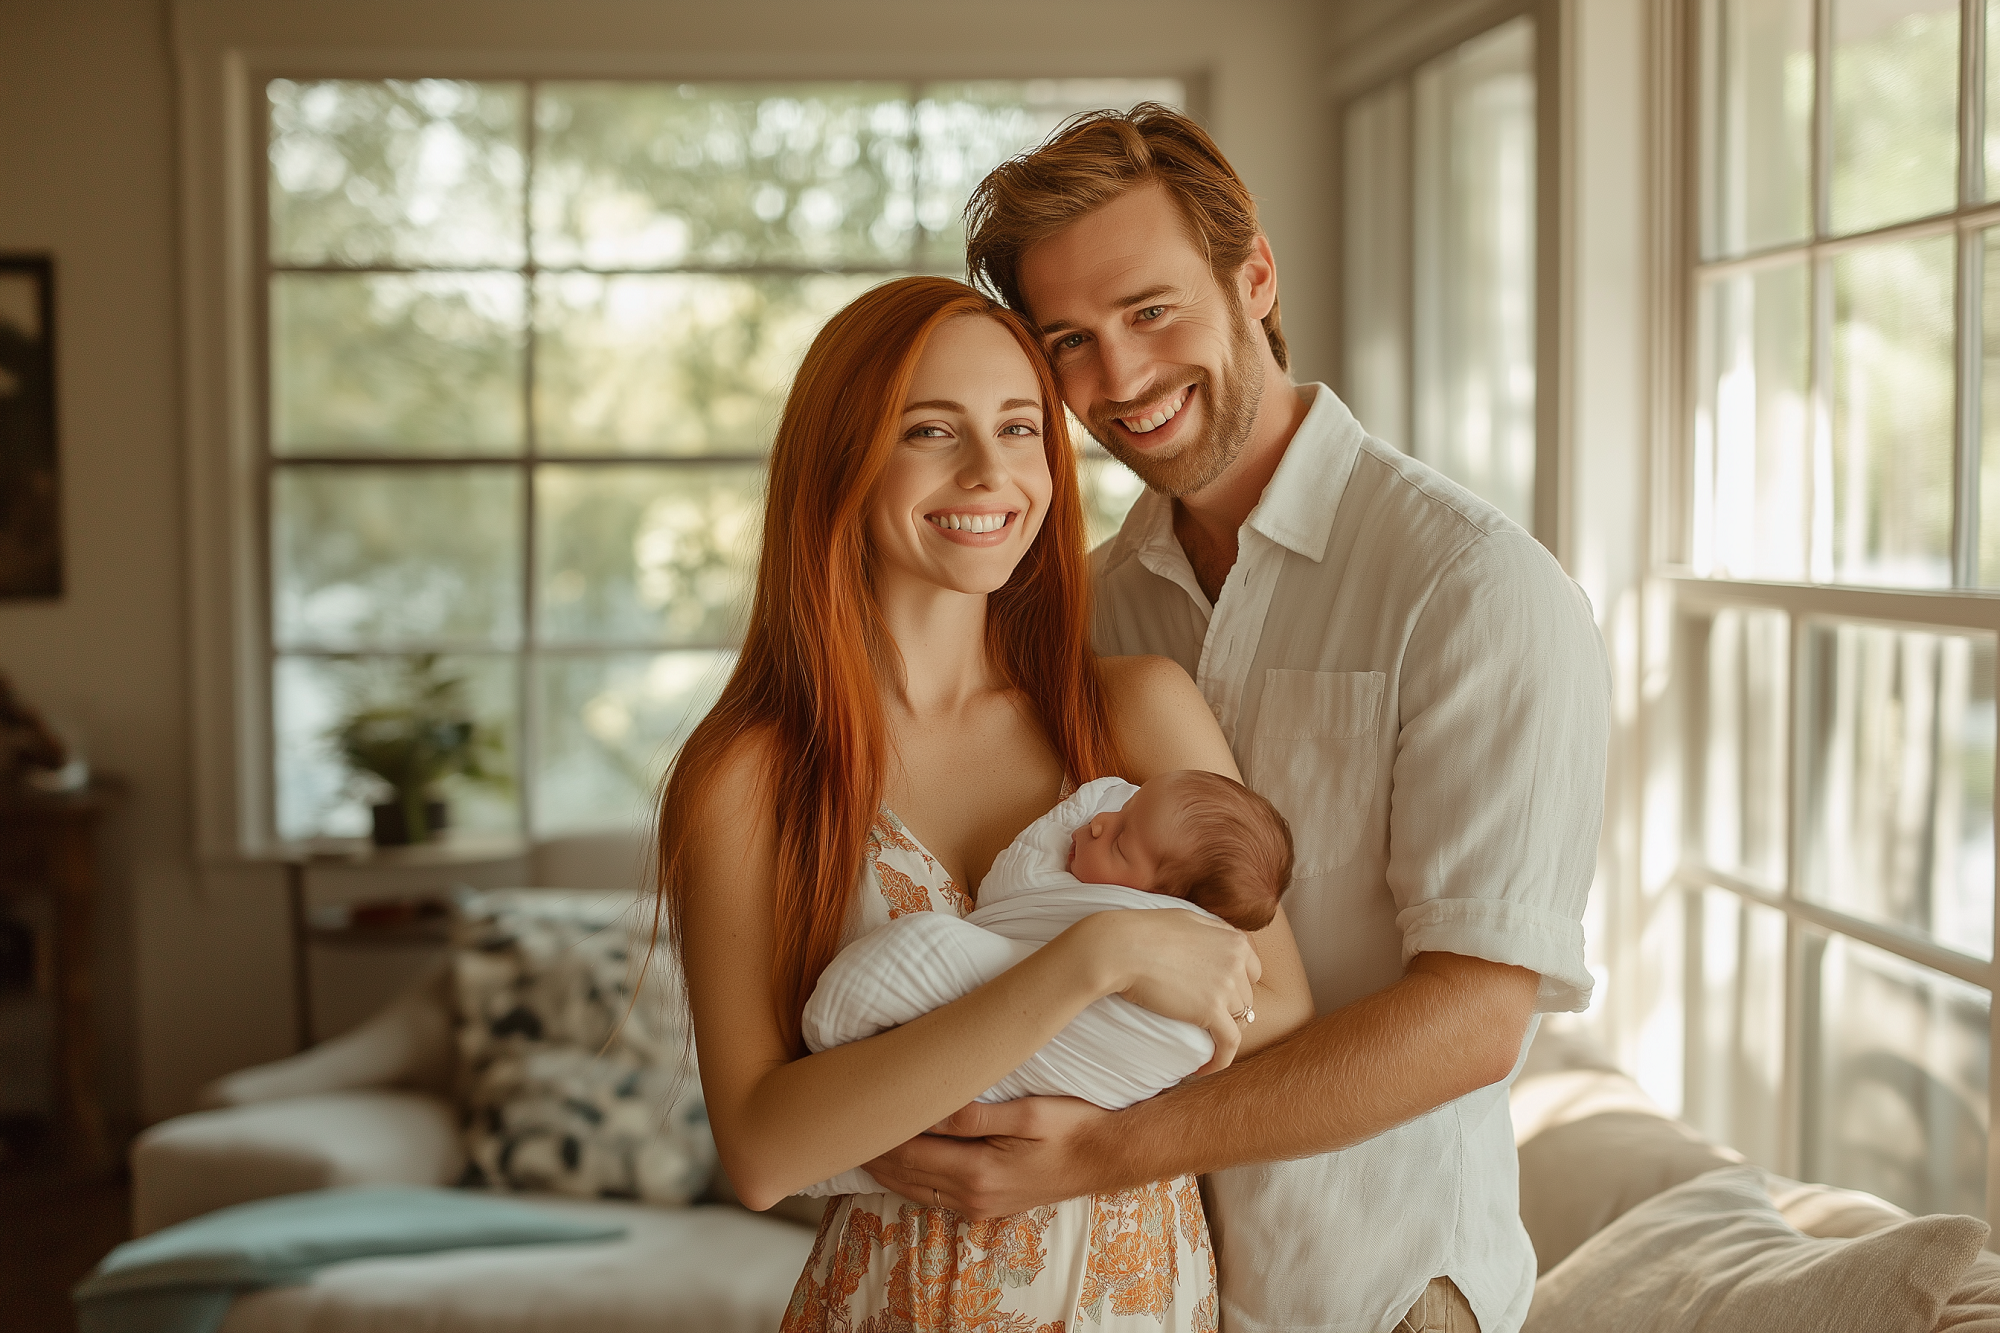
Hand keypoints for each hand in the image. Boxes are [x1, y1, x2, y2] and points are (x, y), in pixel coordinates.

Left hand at [865, 1096, 1111, 1219]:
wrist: (1107, 1157)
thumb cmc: (1072, 1127)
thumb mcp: (1027, 1112)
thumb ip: (973, 1114)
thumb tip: (927, 1107)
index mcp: (978, 1171)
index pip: (910, 1152)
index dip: (880, 1132)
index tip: (856, 1108)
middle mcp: (973, 1196)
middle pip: (905, 1174)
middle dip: (873, 1151)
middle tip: (843, 1125)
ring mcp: (979, 1206)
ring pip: (915, 1189)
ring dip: (886, 1168)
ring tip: (858, 1143)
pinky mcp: (987, 1207)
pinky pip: (934, 1196)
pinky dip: (909, 1180)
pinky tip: (897, 1165)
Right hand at [1072, 910, 1261, 1073]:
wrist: (1122, 947)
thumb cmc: (1146, 931)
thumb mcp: (1190, 920)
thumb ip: (1213, 933)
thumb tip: (1219, 944)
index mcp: (1234, 940)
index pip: (1252, 972)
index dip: (1238, 987)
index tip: (1221, 999)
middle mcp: (1236, 961)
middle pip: (1245, 997)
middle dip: (1229, 1010)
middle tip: (1206, 1022)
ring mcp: (1226, 985)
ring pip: (1239, 1020)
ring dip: (1222, 1033)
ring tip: (1203, 1044)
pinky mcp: (1211, 1010)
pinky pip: (1229, 1043)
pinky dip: (1221, 1060)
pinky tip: (1204, 1069)